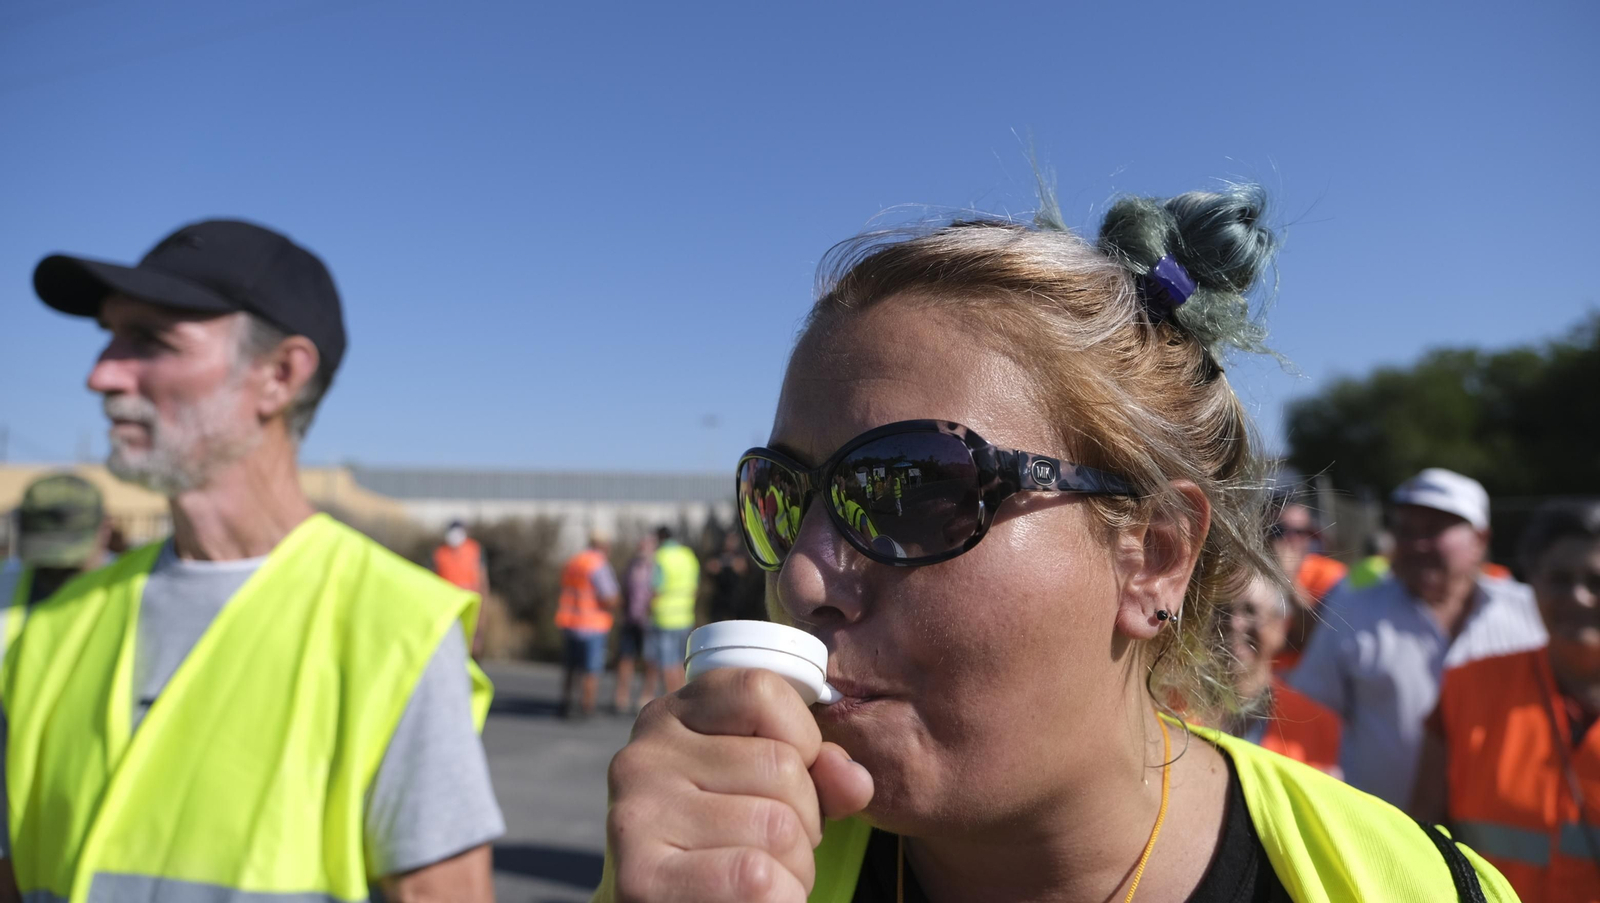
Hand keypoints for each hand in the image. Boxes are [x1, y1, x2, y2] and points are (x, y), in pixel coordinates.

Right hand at [597, 668, 874, 902]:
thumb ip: (818, 773)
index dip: (802, 739)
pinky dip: (782, 898)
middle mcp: (643, 757)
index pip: (761, 690)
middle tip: (778, 848)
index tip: (790, 780)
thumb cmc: (723, 847)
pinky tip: (755, 902)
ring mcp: (637, 815)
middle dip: (807, 820)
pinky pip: (756, 878)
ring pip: (778, 827)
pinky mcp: (641, 878)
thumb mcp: (770, 791)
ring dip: (797, 869)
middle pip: (780, 766)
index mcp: (672, 718)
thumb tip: (855, 780)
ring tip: (766, 879)